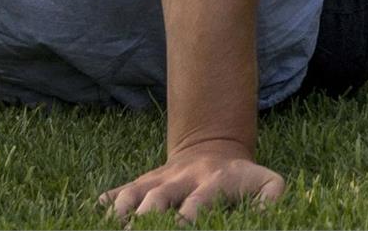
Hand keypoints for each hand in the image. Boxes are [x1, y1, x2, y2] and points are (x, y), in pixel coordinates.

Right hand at [100, 139, 285, 220]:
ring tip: (115, 225)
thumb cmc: (241, 176)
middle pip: (159, 197)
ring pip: (135, 191)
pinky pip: (121, 189)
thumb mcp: (265, 182)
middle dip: (147, 218)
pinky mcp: (144, 181)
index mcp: (212, 182)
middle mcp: (182, 178)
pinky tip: (96, 210)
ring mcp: (160, 178)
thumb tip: (264, 219)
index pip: (196, 204)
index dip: (186, 220)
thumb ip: (271, 199)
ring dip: (122, 210)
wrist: (214, 145)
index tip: (179, 229)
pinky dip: (108, 201)